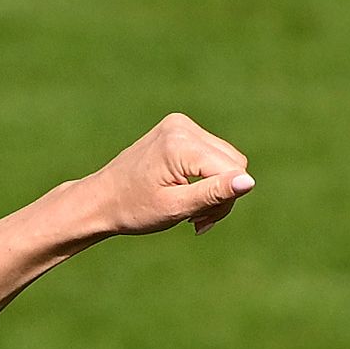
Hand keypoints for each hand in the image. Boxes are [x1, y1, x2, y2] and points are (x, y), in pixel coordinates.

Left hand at [94, 112, 251, 235]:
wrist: (101, 199)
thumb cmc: (133, 209)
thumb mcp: (175, 207)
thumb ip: (213, 194)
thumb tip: (249, 182)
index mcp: (181, 144)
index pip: (231, 170)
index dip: (225, 200)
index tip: (201, 224)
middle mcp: (183, 126)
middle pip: (232, 162)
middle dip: (222, 195)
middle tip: (198, 221)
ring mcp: (181, 125)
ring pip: (226, 159)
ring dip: (216, 188)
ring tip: (192, 212)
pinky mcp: (180, 130)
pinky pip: (211, 154)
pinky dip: (206, 178)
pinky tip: (188, 194)